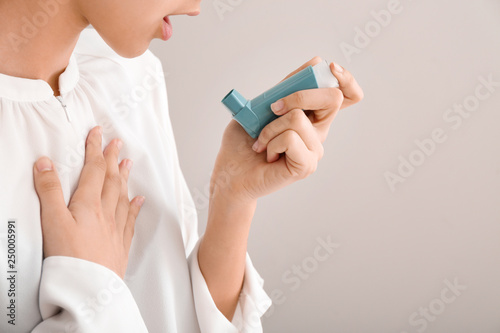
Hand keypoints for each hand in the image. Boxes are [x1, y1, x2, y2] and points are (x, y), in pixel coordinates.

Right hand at [33, 126, 144, 277]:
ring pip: (122, 196)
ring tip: (128, 163)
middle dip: (113, 158)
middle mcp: (106, 213)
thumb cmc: (70, 257)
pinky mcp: (120, 244)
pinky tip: (139, 201)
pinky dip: (134, 207)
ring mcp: (115, 228)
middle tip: (117, 143)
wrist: (90, 287)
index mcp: (88, 204)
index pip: (94, 169)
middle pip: (111, 179)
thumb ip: (49, 191)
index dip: (95, 149)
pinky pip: (130, 219)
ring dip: (124, 177)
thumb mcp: (51, 221)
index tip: (98, 133)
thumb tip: (45, 163)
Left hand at [210, 56, 362, 203]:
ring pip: (298, 118)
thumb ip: (285, 88)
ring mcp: (314, 150)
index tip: (330, 67)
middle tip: (273, 108)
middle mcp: (318, 132)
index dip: (347, 79)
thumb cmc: (244, 142)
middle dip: (298, 95)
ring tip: (261, 142)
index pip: (348, 95)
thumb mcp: (261, 106)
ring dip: (270, 127)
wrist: (231, 172)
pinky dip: (270, 142)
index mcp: (312, 116)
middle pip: (332, 98)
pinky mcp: (306, 165)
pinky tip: (268, 155)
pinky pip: (290, 138)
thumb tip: (313, 64)